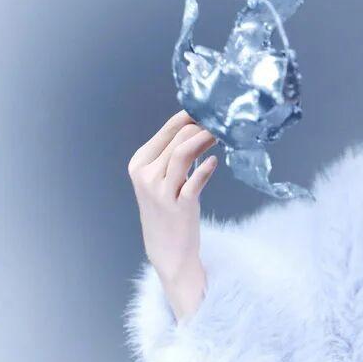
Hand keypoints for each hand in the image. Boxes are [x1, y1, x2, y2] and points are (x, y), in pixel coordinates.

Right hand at [127, 110, 218, 286]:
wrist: (167, 250)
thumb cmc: (168, 208)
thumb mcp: (162, 178)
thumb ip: (173, 153)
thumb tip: (198, 123)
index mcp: (139, 163)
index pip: (167, 129)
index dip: (191, 117)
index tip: (211, 111)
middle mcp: (146, 175)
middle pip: (178, 138)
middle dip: (202, 127)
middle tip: (223, 124)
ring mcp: (160, 191)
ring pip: (183, 153)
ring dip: (205, 140)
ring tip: (222, 136)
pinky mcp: (178, 206)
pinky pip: (194, 181)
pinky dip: (206, 168)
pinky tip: (215, 161)